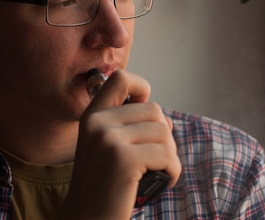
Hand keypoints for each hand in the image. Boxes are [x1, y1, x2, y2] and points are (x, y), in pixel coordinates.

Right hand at [62, 70, 181, 219]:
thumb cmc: (104, 187)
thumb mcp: (108, 148)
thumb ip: (131, 127)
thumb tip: (167, 121)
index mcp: (92, 116)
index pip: (121, 78)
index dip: (141, 88)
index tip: (144, 113)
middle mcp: (97, 122)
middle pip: (154, 110)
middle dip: (162, 137)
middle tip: (151, 161)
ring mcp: (108, 139)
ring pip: (164, 133)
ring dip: (168, 156)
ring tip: (152, 173)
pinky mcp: (123, 159)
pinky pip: (168, 156)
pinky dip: (172, 172)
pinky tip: (158, 184)